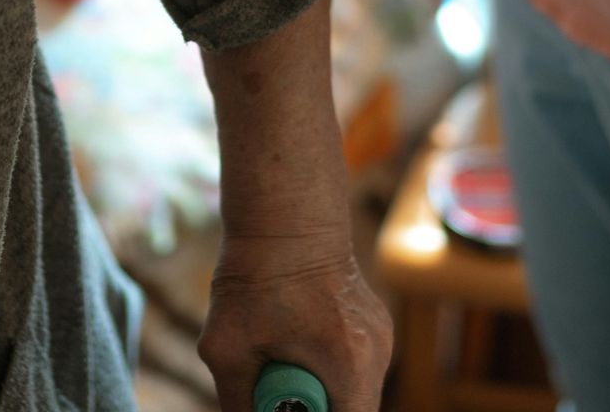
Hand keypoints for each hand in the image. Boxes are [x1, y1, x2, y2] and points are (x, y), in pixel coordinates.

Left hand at [202, 233, 392, 411]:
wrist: (285, 216)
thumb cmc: (252, 277)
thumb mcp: (226, 349)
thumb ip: (239, 403)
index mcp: (349, 365)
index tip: (280, 405)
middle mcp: (378, 355)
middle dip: (310, 407)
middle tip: (275, 379)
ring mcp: (382, 339)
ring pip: (351, 392)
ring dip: (317, 387)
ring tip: (283, 351)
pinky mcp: (377, 326)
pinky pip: (352, 368)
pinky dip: (325, 366)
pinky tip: (297, 336)